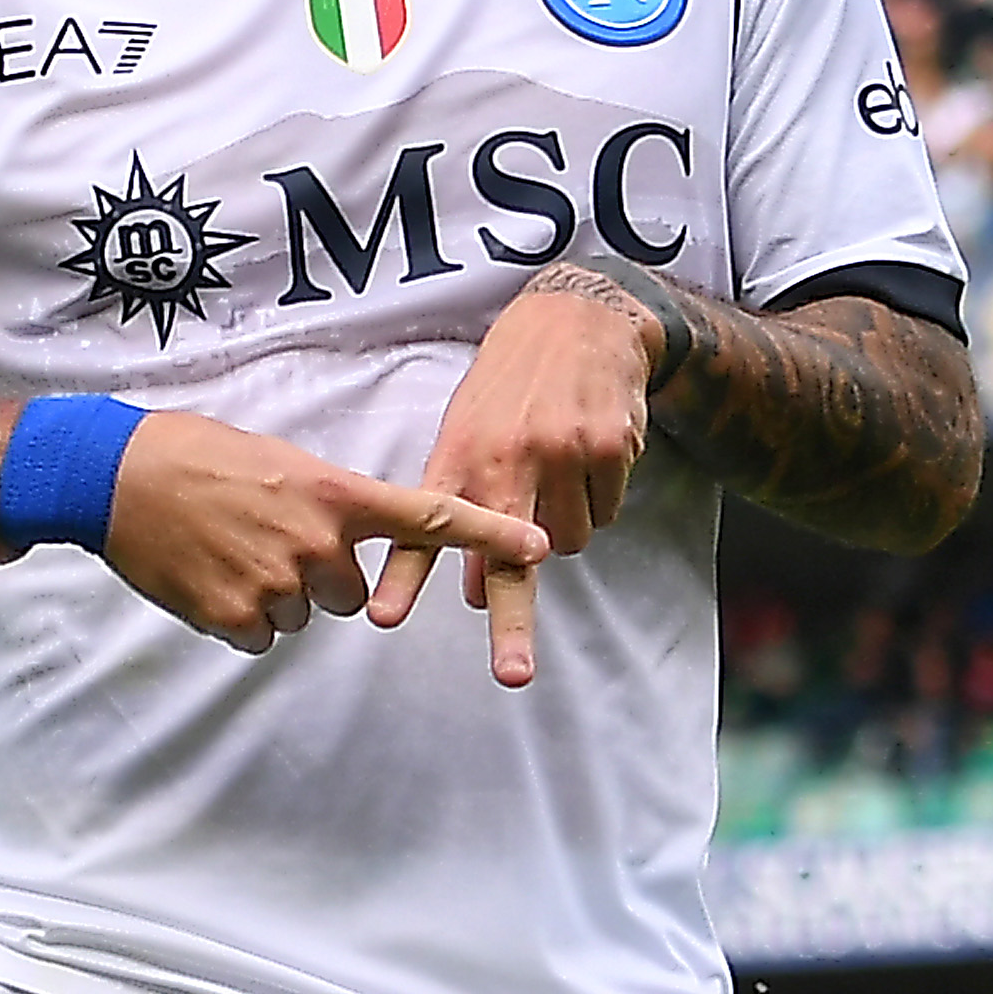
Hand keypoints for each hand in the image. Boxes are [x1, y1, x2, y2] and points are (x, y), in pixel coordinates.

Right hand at [102, 412, 548, 660]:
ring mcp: (277, 585)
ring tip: (232, 550)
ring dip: (279, 594)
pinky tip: (212, 577)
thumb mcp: (277, 459)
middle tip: (269, 537)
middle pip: (355, 592)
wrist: (116, 476)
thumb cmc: (197, 454)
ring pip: (308, 615)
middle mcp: (315, 543)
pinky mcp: (236, 619)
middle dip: (323, 574)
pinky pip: (264, 635)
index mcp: (331, 494)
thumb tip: (348, 539)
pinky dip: (243, 615)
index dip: (486, 533)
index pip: (425, 518)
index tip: (536, 547)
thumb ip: (326, 500)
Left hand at [369, 268, 654, 687]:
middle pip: (511, 558)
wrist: (578, 318)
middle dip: (512, 622)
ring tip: (553, 472)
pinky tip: (585, 455)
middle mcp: (508, 457)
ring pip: (566, 544)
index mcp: (461, 452)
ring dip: (559, 530)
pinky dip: (596, 500)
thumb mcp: (470, 429)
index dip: (407, 575)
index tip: (384, 618)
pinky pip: (604, 515)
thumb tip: (477, 593)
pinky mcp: (608, 449)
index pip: (427, 526)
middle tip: (511, 675)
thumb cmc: (510, 383)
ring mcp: (560, 454)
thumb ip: (464, 506)